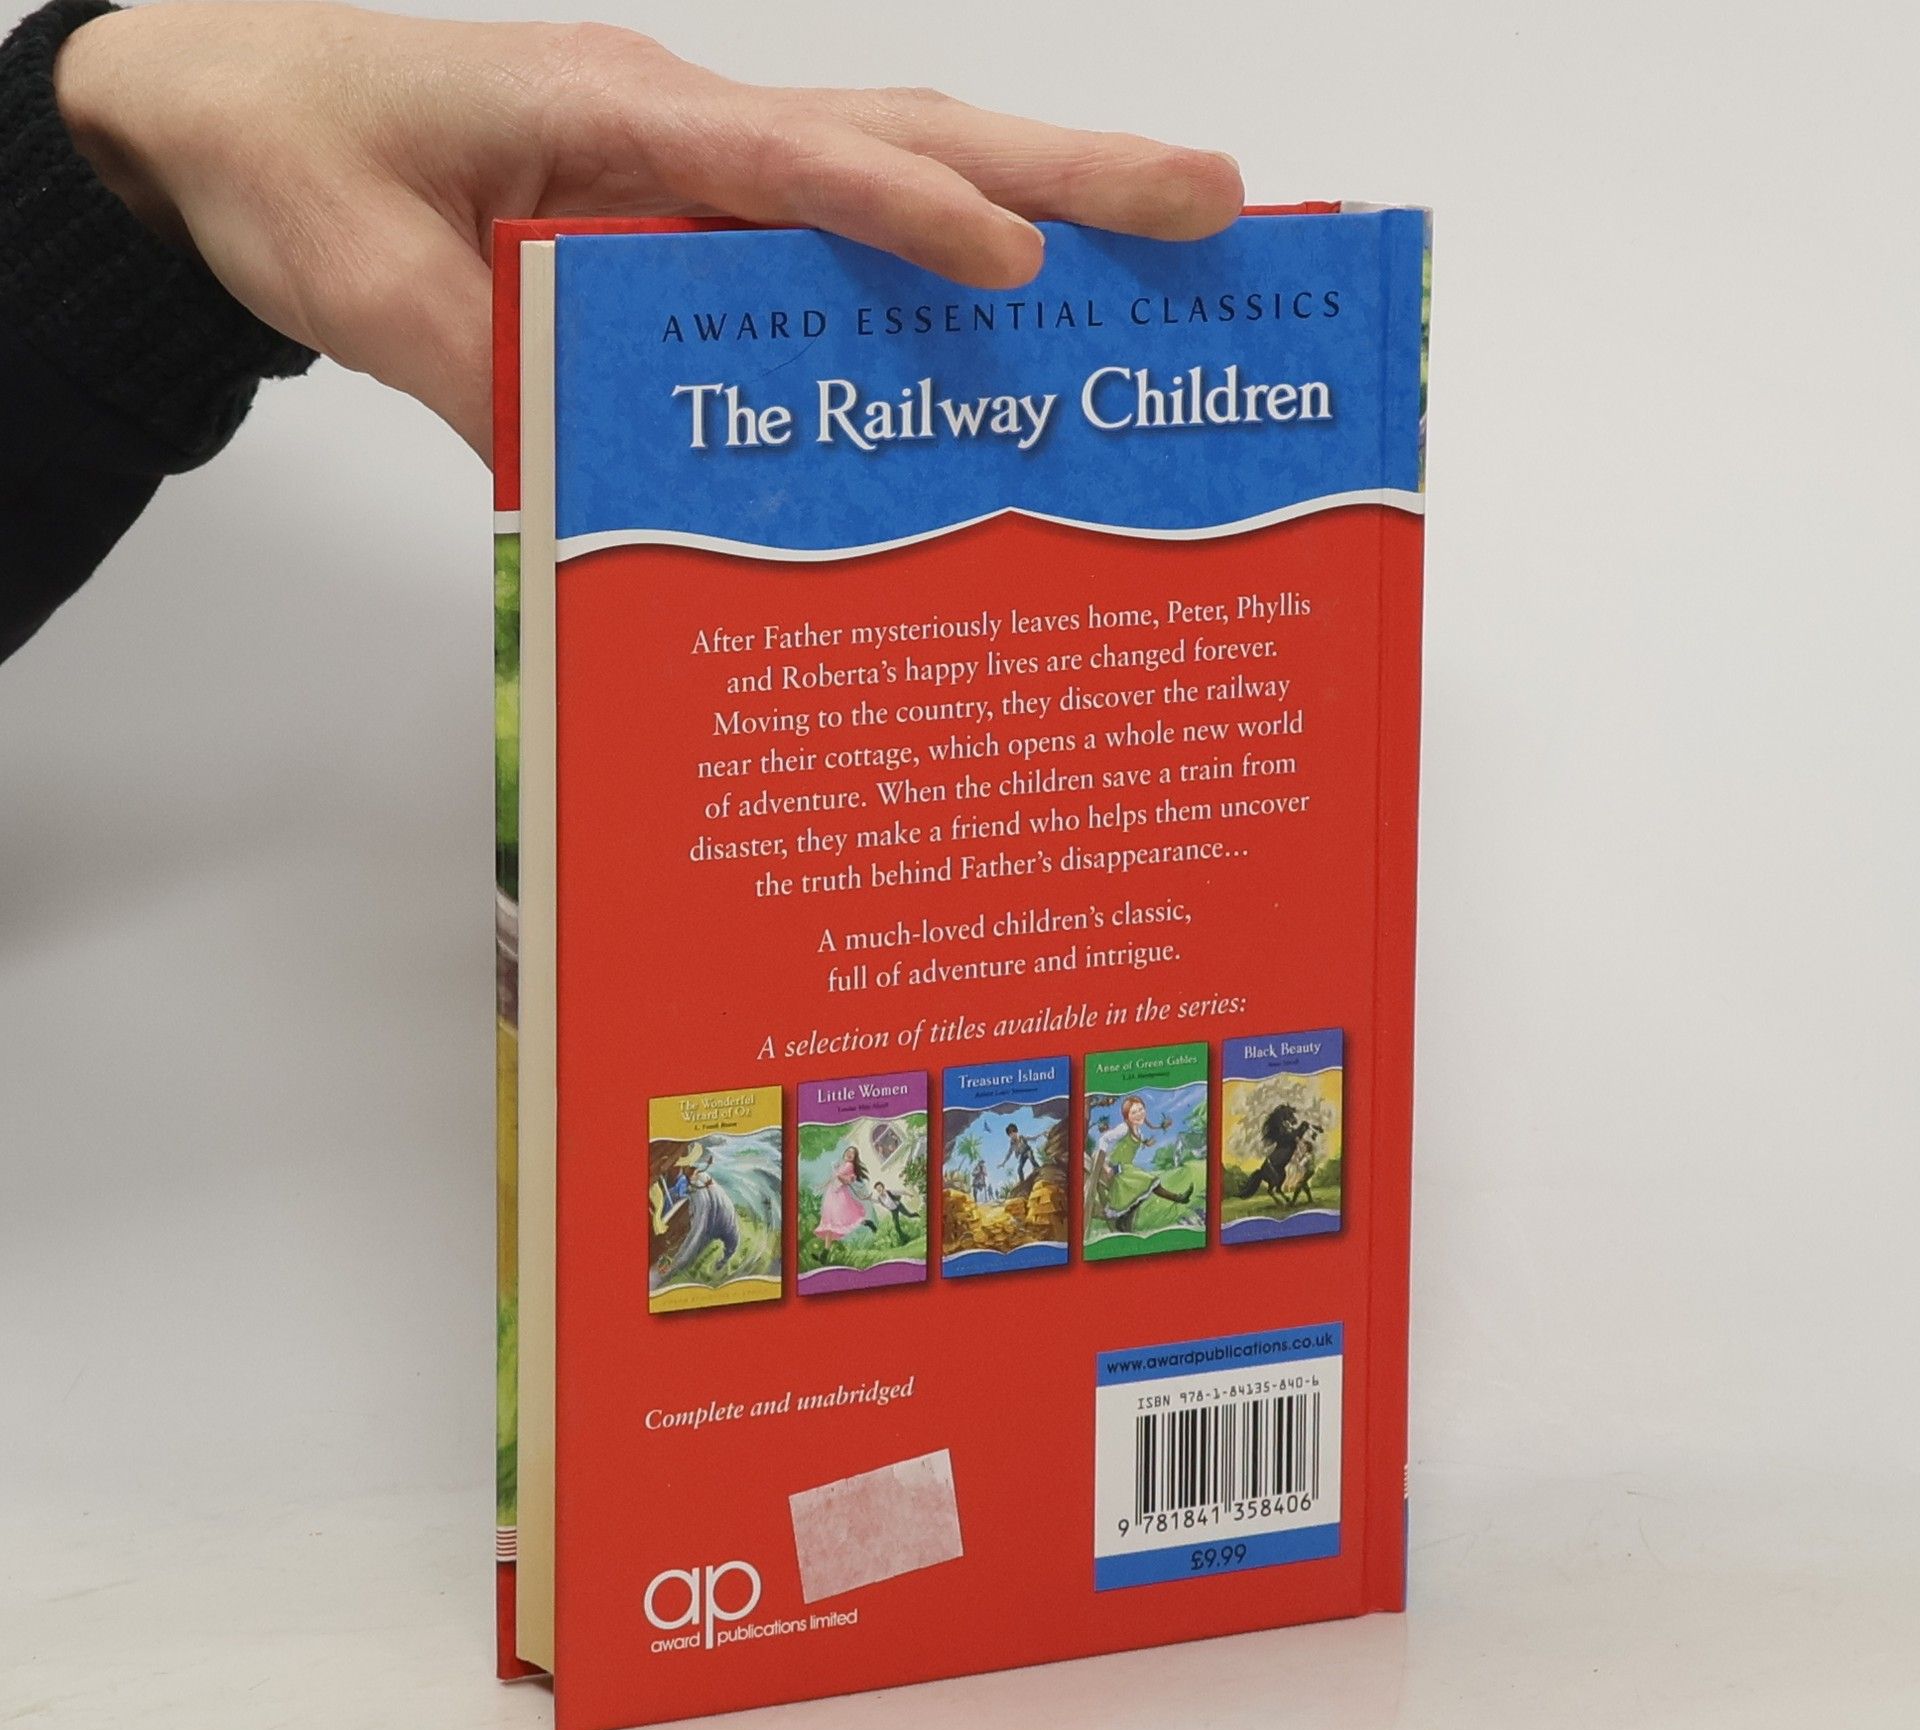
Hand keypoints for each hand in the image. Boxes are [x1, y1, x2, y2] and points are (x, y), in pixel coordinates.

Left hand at [54, 2, 1244, 454]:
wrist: (236, 116)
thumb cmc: (296, 168)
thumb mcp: (373, 289)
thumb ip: (502, 381)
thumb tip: (614, 493)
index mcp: (619, 118)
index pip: (795, 163)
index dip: (910, 215)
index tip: (1015, 268)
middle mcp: (692, 129)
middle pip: (908, 138)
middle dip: (1065, 175)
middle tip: (1216, 201)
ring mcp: (705, 170)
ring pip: (899, 171)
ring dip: (1038, 207)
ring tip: (1177, 244)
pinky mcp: (696, 216)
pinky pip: (835, 240)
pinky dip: (935, 267)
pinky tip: (1008, 323)